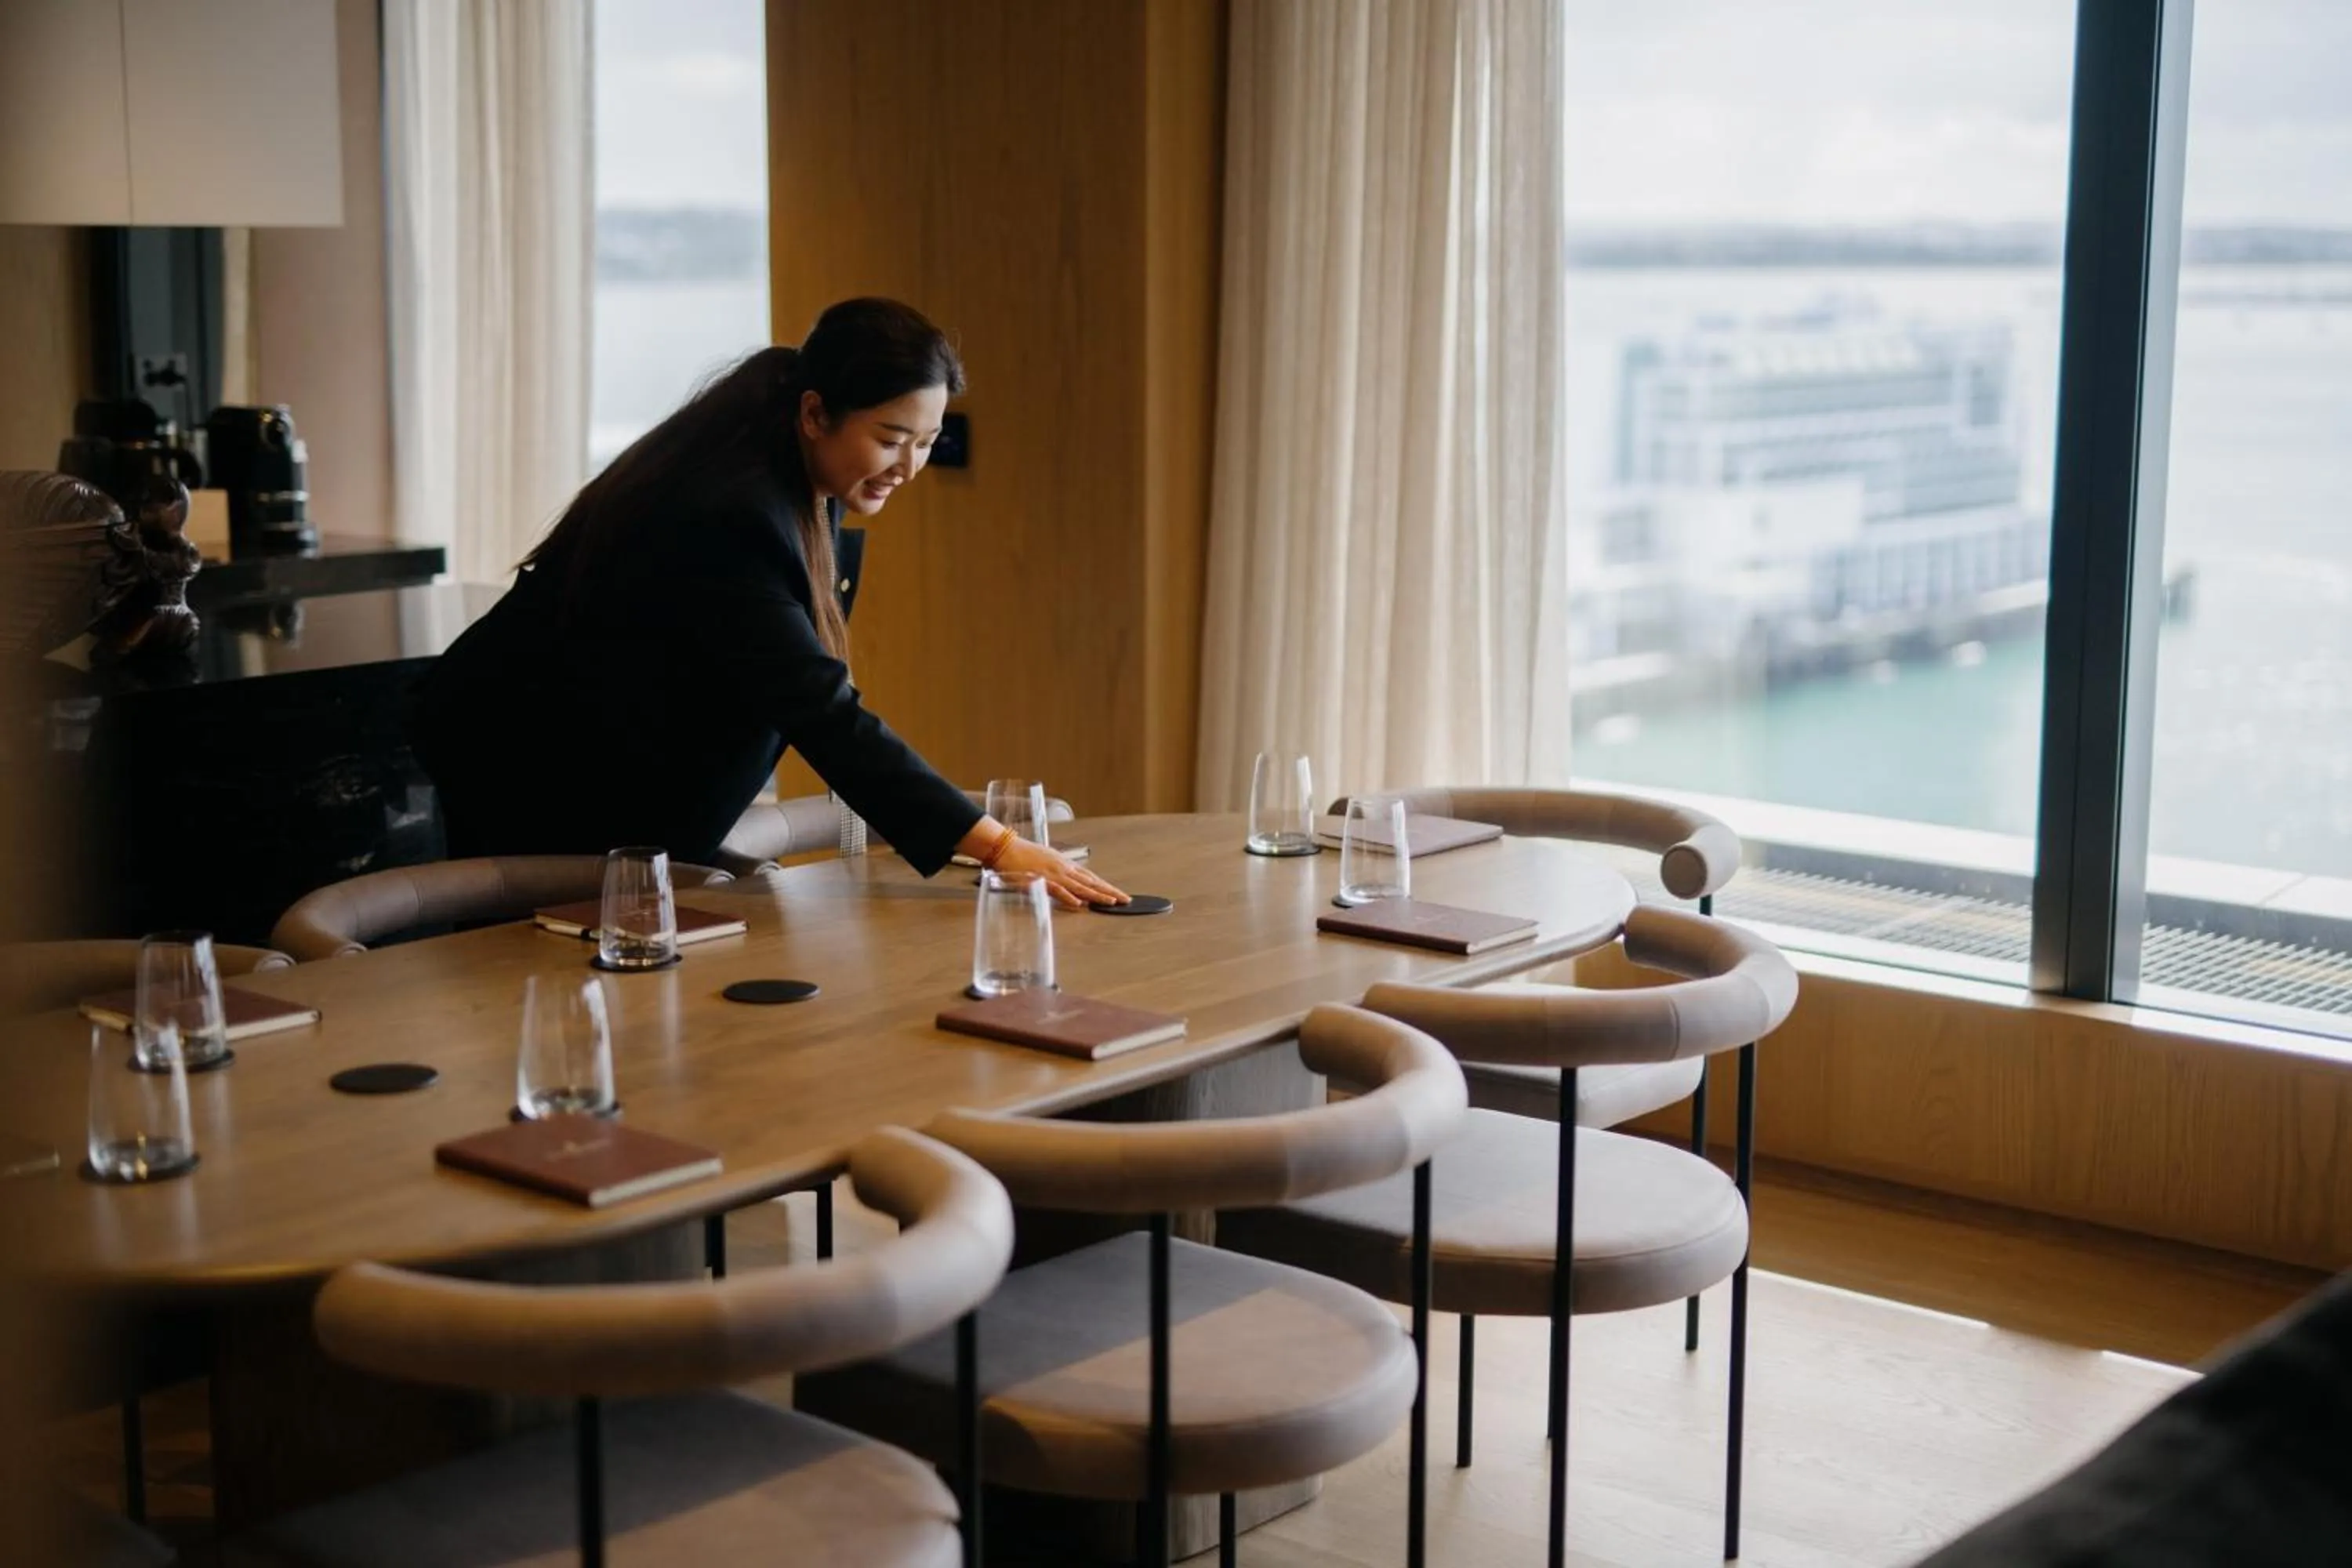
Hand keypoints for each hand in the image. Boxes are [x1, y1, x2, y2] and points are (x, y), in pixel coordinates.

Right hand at [991, 835, 1127, 909]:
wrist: (1006, 848)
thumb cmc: (1023, 855)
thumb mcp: (1046, 860)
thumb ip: (1059, 873)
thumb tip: (1069, 885)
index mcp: (1065, 865)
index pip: (1090, 877)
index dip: (1105, 886)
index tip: (1118, 893)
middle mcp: (1063, 869)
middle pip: (1091, 882)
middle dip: (1109, 891)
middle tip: (1125, 899)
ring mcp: (1054, 875)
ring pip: (1080, 886)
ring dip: (1097, 895)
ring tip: (1111, 902)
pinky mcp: (1041, 881)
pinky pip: (1058, 891)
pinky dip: (1069, 898)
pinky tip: (1080, 904)